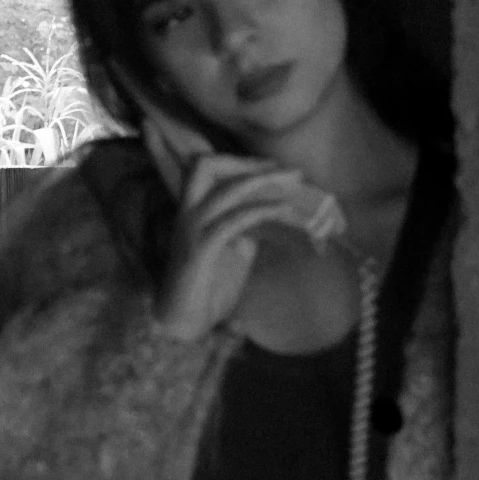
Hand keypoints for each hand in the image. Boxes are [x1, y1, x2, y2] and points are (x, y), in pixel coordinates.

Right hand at [155, 150, 344, 343]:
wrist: (185, 320)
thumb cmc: (208, 285)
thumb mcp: (232, 247)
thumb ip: (245, 225)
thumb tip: (272, 209)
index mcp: (191, 209)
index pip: (202, 167)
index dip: (236, 159)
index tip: (270, 165)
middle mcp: (187, 212)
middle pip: (205, 165)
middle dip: (245, 161)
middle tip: (281, 168)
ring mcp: (193, 228)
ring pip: (227, 189)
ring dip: (263, 180)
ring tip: (293, 180)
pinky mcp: (203, 248)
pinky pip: (235, 219)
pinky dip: (263, 209)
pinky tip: (284, 209)